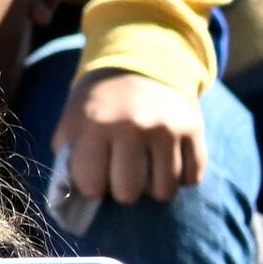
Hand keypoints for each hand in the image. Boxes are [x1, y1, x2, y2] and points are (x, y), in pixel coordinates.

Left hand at [58, 70, 204, 208]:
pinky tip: (166, 160)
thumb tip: (73, 196)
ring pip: (163, 191)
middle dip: (122, 188)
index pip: (92, 186)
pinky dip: (179, 177)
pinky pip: (191, 179)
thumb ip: (68, 157)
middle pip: (128, 193)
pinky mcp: (194, 130)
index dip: (91, 186)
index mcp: (96, 125)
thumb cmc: (100, 104)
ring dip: (152, 186)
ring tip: (144, 167)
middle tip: (120, 171)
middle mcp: (134, 127)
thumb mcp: (73, 121)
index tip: (94, 174)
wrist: (140, 67)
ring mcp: (168, 129)